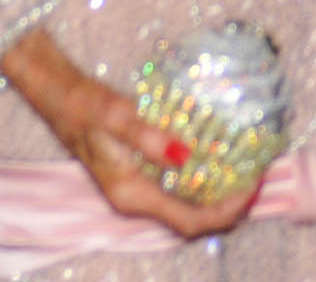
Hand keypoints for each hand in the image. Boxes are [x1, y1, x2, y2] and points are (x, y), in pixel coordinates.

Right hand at [3, 28, 260, 238]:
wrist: (54, 93)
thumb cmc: (82, 103)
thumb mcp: (116, 115)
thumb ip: (150, 138)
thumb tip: (186, 156)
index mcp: (130, 194)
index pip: (188, 221)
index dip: (226, 212)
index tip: (253, 187)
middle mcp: (134, 200)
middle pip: (192, 220)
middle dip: (230, 207)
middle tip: (261, 178)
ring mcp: (135, 189)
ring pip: (186, 207)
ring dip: (219, 196)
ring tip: (248, 171)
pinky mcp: (136, 174)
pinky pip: (177, 190)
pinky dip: (203, 182)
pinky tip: (219, 160)